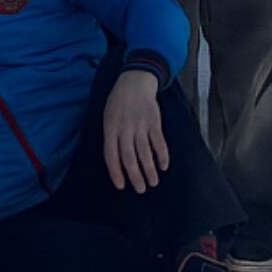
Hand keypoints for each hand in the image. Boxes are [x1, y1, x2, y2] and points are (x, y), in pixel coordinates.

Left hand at [101, 66, 168, 194]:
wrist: (134, 81)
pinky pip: (158, 142)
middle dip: (135, 176)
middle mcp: (125, 128)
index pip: (111, 155)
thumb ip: (111, 137)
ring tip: (153, 182)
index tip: (121, 186)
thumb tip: (116, 163)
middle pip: (129, 157)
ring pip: (145, 152)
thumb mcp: (108, 117)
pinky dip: (162, 155)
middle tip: (140, 189)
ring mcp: (140, 125)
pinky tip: (163, 166)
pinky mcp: (154, 121)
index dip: (116, 172)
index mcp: (110, 128)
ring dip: (150, 169)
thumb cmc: (118, 103)